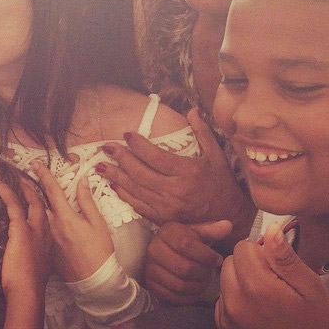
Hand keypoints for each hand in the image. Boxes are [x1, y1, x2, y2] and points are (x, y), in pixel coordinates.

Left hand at [0, 177, 50, 301]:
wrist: (29, 291)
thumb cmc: (32, 284)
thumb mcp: (39, 267)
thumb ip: (36, 255)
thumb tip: (30, 251)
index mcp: (50, 241)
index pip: (47, 218)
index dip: (41, 206)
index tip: (36, 199)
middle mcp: (46, 232)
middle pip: (43, 205)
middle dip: (36, 191)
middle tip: (27, 179)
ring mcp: (35, 229)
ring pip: (31, 202)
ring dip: (23, 187)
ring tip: (16, 176)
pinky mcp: (22, 229)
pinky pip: (14, 205)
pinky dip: (7, 193)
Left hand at [32, 161, 112, 281]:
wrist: (94, 282)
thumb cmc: (100, 252)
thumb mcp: (98, 224)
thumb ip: (87, 201)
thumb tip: (82, 181)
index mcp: (65, 217)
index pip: (52, 190)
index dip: (43, 175)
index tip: (35, 163)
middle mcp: (52, 227)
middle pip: (38, 202)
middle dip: (30, 188)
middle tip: (23, 176)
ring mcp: (47, 239)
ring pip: (37, 216)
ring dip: (31, 204)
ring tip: (25, 193)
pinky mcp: (47, 250)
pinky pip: (40, 231)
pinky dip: (35, 221)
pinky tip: (34, 219)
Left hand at [99, 109, 254, 232]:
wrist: (227, 215)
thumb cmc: (221, 182)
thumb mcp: (216, 155)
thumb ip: (203, 132)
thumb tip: (192, 110)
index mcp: (187, 172)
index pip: (155, 157)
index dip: (138, 145)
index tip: (127, 135)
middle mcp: (175, 190)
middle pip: (140, 172)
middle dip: (121, 158)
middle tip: (107, 147)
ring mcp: (167, 206)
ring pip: (135, 189)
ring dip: (116, 176)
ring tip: (101, 165)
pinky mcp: (162, 218)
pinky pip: (138, 205)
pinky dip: (124, 194)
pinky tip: (113, 185)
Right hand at [145, 220, 229, 303]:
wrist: (167, 251)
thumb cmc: (186, 241)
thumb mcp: (199, 232)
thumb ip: (212, 230)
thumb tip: (227, 226)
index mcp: (166, 232)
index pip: (186, 245)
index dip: (206, 255)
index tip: (218, 259)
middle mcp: (153, 249)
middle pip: (184, 268)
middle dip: (203, 273)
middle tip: (211, 272)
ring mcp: (149, 268)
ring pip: (180, 284)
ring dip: (198, 286)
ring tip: (205, 280)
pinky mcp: (150, 285)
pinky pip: (173, 297)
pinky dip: (189, 297)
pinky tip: (196, 289)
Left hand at [215, 224, 328, 328]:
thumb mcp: (311, 288)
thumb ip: (285, 257)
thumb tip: (270, 228)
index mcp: (257, 288)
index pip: (242, 247)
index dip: (262, 252)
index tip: (279, 268)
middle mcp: (235, 303)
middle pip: (229, 262)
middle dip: (249, 266)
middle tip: (275, 284)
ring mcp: (227, 320)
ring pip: (224, 281)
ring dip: (240, 283)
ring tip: (268, 300)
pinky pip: (221, 302)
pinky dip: (235, 301)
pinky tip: (258, 314)